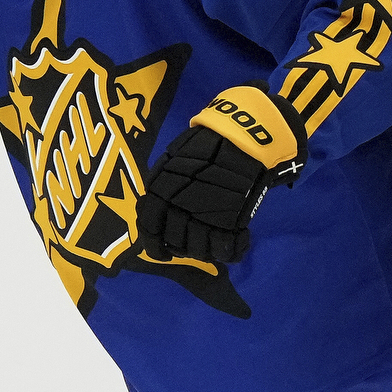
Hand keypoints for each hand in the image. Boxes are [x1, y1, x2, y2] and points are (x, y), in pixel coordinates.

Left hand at [132, 88, 300, 266]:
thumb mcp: (169, 162)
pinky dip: (231, 252)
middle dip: (184, 248)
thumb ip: (158, 188)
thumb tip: (151, 212)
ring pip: (200, 251)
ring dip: (206, 252)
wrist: (242, 138)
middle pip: (176, 243)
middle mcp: (177, 208)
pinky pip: (226, 250)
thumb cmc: (204, 147)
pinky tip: (234, 246)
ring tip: (214, 243)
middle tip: (195, 244)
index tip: (164, 253)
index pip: (149, 230)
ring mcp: (204, 216)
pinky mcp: (231, 222)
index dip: (155, 247)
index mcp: (159, 192)